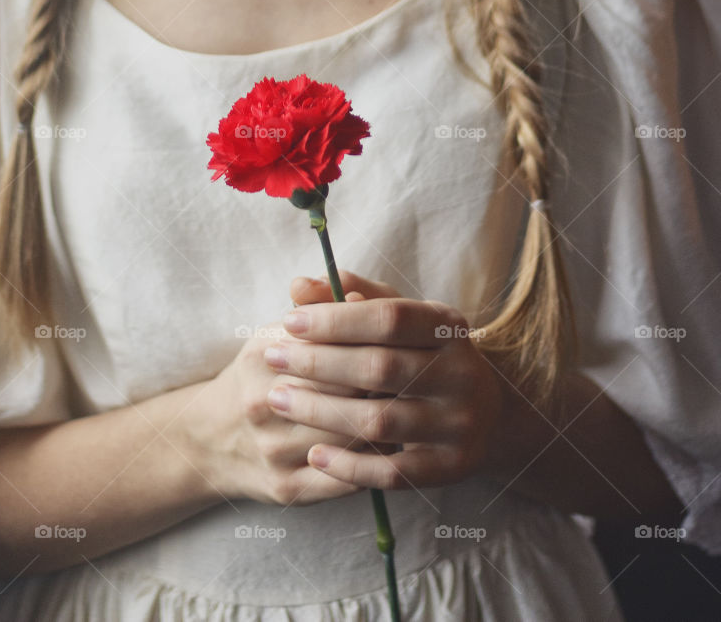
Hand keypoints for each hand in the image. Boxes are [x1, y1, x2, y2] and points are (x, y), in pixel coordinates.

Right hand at [198, 282, 389, 506]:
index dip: (375, 345)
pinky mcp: (286, 487)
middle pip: (346, 391)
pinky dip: (372, 464)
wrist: (210, 438)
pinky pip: (344, 479)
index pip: (335, 345)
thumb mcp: (278, 333)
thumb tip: (356, 295)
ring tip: (409, 411)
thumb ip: (319, 307)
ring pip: (350, 436)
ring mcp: (273, 448)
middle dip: (385, 385)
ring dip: (386, 425)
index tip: (403, 344)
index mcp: (265, 353)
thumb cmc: (263, 375)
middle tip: (415, 380)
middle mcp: (263, 401)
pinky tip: (388, 447)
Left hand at [262, 270, 504, 490]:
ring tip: (278, 399)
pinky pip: (394, 472)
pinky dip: (350, 465)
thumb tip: (297, 287)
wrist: (487, 413)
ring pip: (379, 420)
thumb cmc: (421, 352)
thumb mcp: (397, 315)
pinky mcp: (451, 467)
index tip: (289, 321)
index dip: (335, 320)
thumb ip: (348, 295)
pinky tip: (314, 455)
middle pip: (379, 368)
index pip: (388, 318)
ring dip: (321, 411)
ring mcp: (458, 424)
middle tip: (272, 357)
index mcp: (447, 327)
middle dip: (318, 362)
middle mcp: (461, 373)